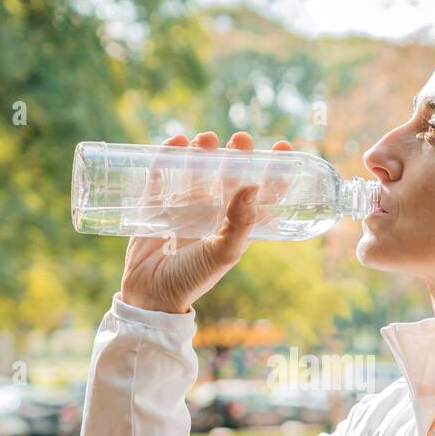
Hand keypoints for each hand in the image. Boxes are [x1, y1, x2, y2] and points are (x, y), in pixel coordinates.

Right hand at [118, 130, 293, 313]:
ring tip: (207, 139)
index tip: (283, 148)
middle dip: (237, 154)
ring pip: (196, 169)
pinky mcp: (156, 204)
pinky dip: (168, 156)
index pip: (260, 193)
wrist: (151, 295)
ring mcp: (183, 206)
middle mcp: (212, 212)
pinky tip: (176, 142)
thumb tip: (254, 187)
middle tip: (242, 140)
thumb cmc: (193, 279)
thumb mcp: (223, 253)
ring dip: (203, 151)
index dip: (274, 171)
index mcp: (235, 224)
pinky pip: (163, 174)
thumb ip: (241, 224)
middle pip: (228, 174)